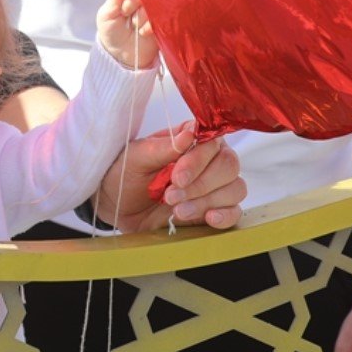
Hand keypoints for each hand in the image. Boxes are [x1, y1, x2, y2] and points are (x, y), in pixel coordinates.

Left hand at [93, 122, 243, 231]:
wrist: (117, 205)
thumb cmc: (126, 173)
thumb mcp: (136, 157)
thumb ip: (163, 147)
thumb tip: (189, 134)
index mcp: (192, 140)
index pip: (212, 143)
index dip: (197, 161)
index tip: (175, 177)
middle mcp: (209, 160)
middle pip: (228, 166)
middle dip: (200, 184)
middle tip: (171, 195)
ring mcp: (214, 186)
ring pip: (234, 189)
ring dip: (206, 202)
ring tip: (177, 210)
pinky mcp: (214, 209)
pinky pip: (234, 212)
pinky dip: (225, 216)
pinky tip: (208, 218)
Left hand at [97, 0, 158, 68]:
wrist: (122, 55)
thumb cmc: (111, 32)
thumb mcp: (107, 15)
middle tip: (125, 11)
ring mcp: (152, 7)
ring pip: (152, 1)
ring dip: (141, 13)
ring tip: (133, 24)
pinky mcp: (161, 20)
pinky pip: (161, 16)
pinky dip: (150, 24)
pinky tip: (142, 31)